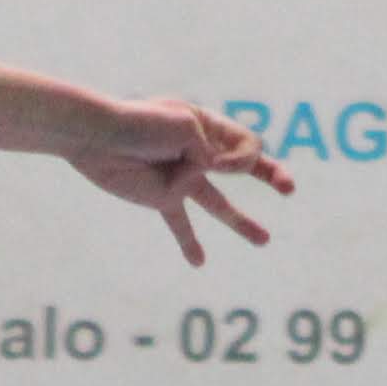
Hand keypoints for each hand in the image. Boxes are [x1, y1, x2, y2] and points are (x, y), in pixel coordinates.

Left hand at [72, 100, 292, 267]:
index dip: (243, 159)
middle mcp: (200, 153)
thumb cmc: (139, 123)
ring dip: (242, 223)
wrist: (97, 138)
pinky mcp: (164, 198)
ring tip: (265, 241)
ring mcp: (184, 179)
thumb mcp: (186, 125)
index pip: (245, 144)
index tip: (218, 165)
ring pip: (220, 205)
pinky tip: (199, 262)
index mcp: (207, 126)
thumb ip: (213, 151)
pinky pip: (181, 224)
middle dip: (268, 175)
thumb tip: (219, 173)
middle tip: (289, 189)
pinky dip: (189, 242)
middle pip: (242, 168)